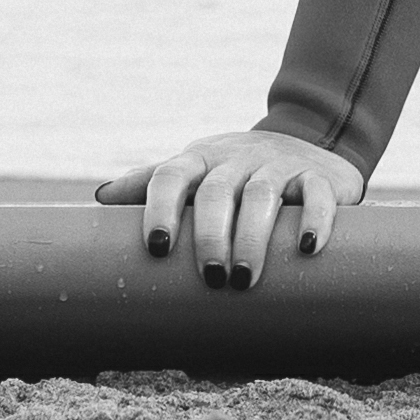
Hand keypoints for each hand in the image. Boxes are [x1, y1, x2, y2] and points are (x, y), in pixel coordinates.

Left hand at [94, 129, 363, 290]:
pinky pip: (317, 193)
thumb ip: (152, 183)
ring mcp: (279, 164)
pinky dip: (313, 219)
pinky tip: (305, 247)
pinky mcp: (320, 176)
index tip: (157, 247)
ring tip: (245, 279)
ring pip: (263, 194)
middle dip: (210, 235)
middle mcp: (237, 158)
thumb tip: (99, 198)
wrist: (308, 140)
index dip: (160, 207)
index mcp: (200, 160)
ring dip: (253, 237)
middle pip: (217, 191)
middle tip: (211, 278)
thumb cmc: (235, 172)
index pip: (170, 176)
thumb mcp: (195, 172)